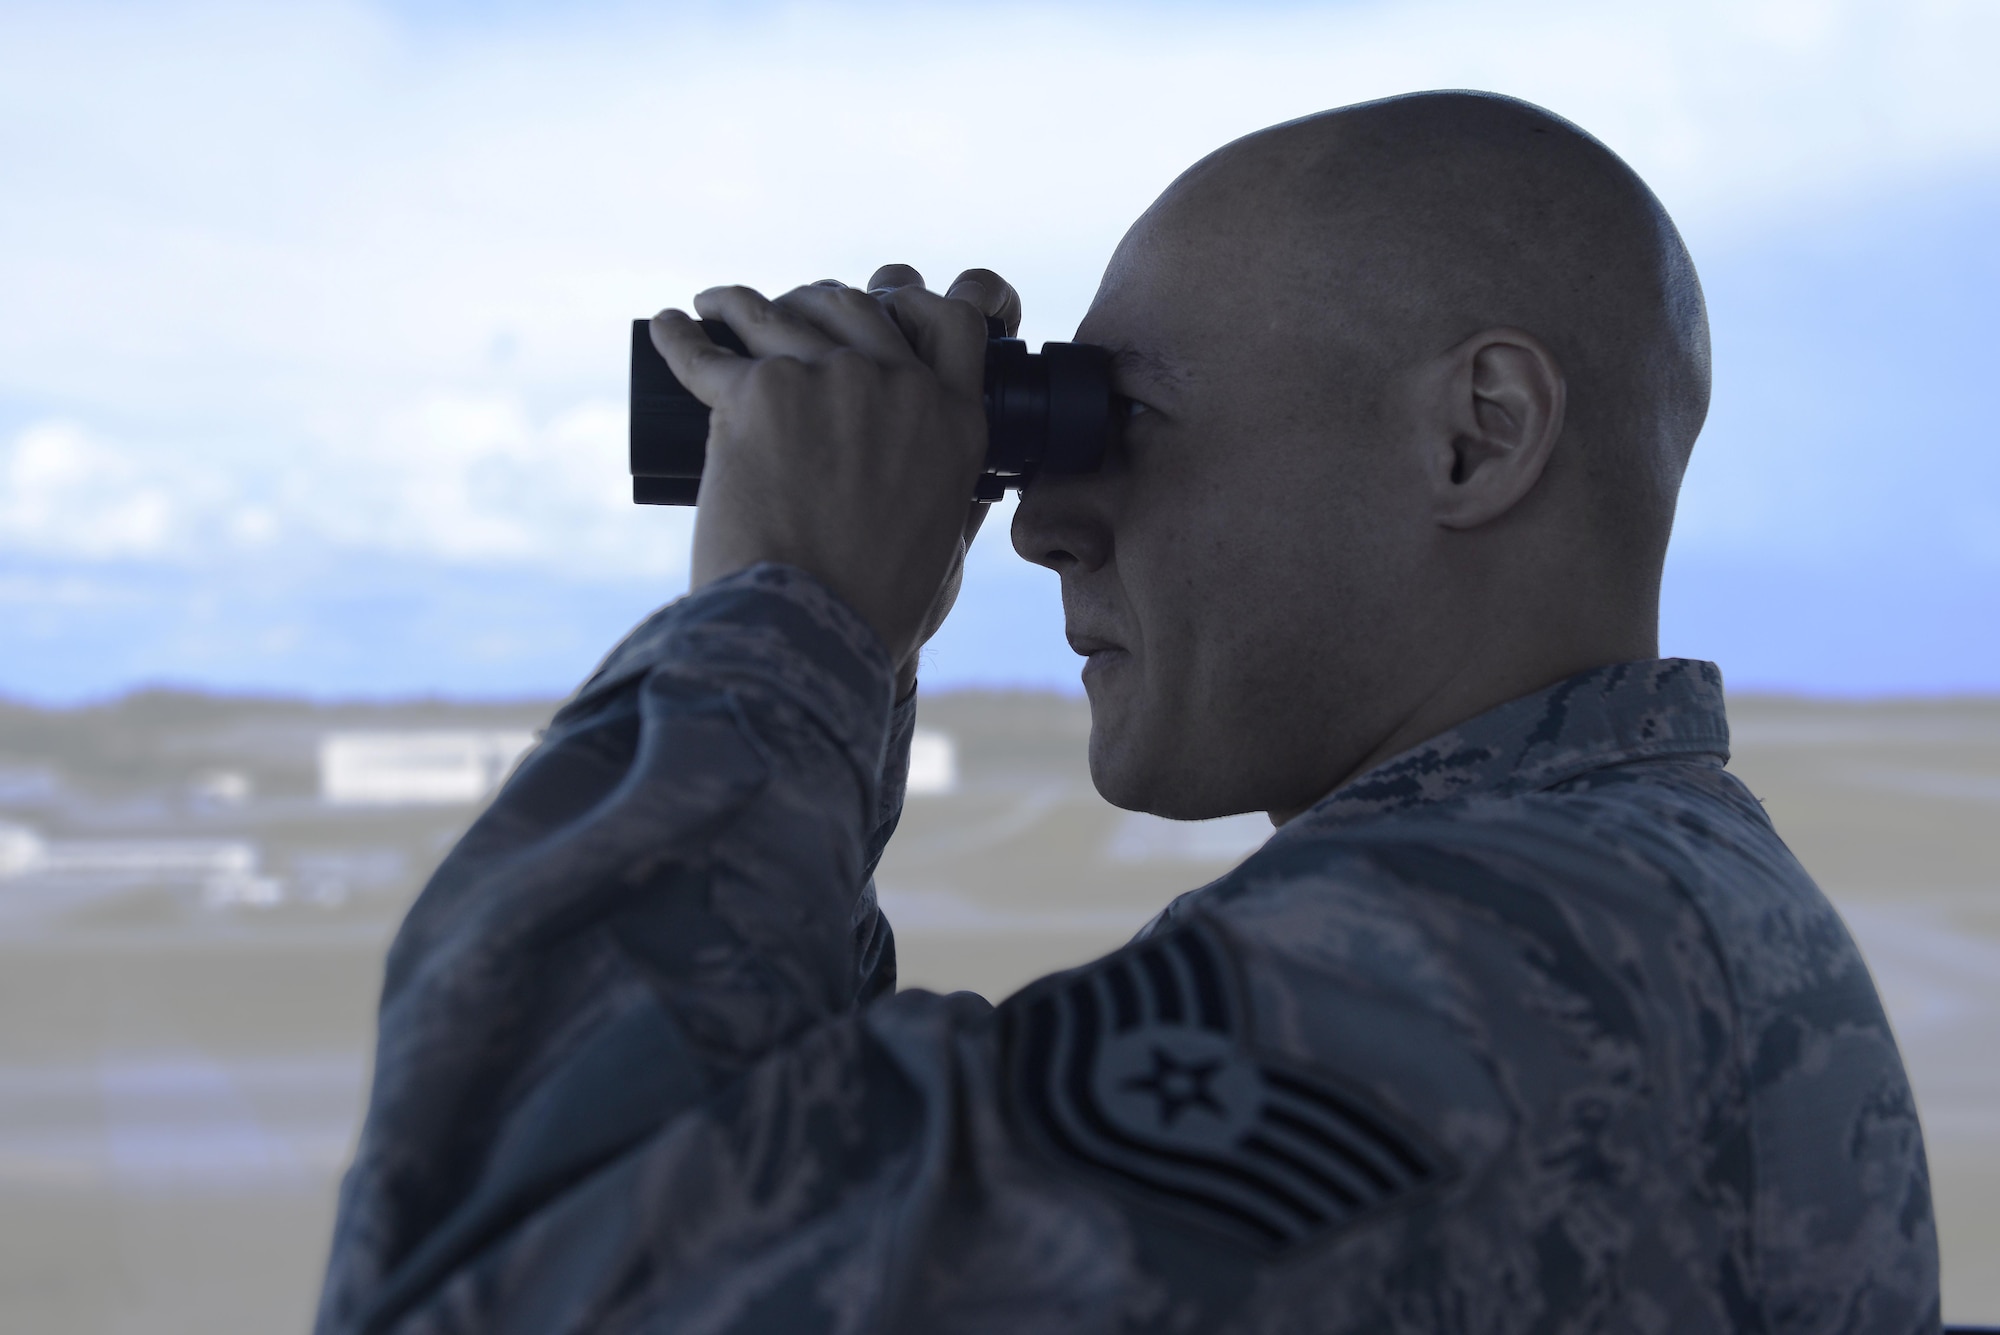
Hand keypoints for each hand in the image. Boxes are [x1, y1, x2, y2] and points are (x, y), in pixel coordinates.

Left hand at [650, 265, 1021, 696]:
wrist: (812, 631)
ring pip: (777, 310)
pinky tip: (666, 328)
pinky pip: (704, 349)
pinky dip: (678, 336)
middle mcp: (898, 384)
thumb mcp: (947, 541)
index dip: (916, 300)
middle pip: (856, 303)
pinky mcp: (756, 394)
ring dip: (738, 304)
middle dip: (819, 301)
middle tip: (786, 312)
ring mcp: (827, 378)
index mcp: (955, 419)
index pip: (954, 318)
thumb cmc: (876, 606)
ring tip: (713, 306)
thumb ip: (955, 491)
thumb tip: (946, 469)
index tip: (884, 300)